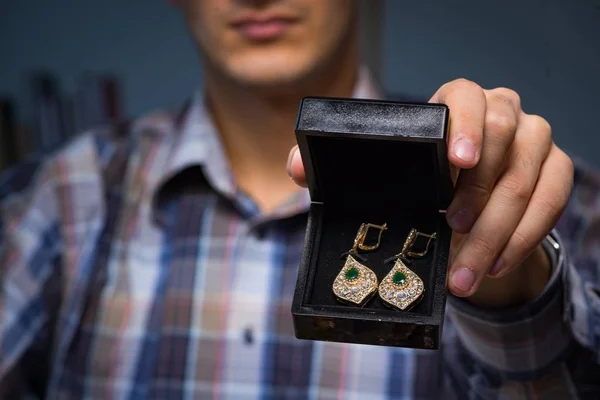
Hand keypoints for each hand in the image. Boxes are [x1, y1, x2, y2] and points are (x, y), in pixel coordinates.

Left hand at [287, 79, 573, 305]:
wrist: (467, 198)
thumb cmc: (423, 177)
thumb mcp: (387, 168)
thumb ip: (342, 163)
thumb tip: (296, 167)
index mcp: (458, 102)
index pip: (466, 96)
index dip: (464, 124)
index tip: (454, 161)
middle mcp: (504, 113)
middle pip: (505, 139)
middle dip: (479, 191)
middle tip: (452, 229)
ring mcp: (535, 142)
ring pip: (527, 182)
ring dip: (497, 233)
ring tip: (464, 272)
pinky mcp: (556, 173)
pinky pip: (552, 204)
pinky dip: (523, 239)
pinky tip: (494, 266)